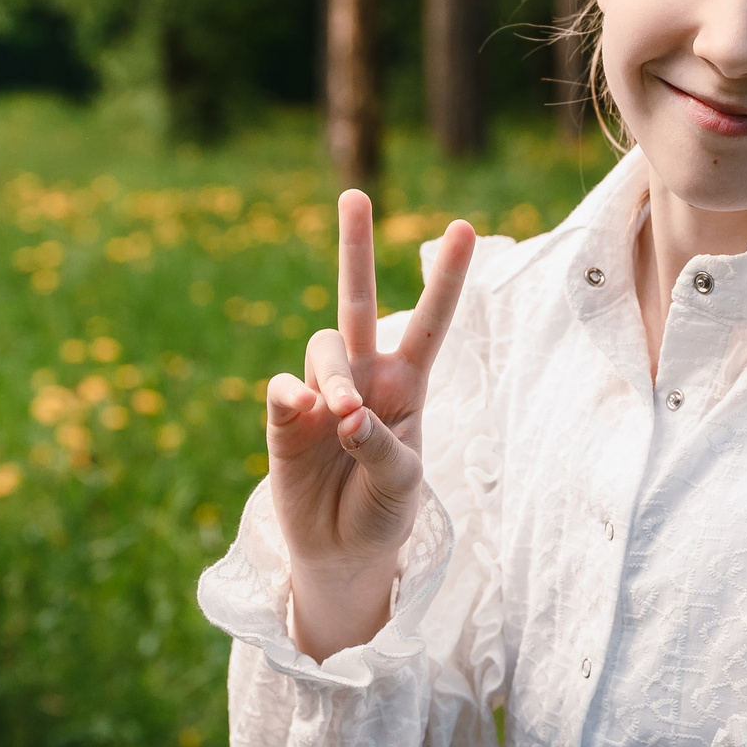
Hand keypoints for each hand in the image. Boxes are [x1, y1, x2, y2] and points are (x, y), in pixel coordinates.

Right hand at [266, 191, 474, 660]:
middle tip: (354, 194)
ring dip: (335, 375)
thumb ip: (378, 446)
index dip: (445, 278)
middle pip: (357, 300)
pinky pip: (284, 389)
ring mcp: (321, 393)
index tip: (462, 227)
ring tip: (341, 414)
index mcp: (406, 385)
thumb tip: (337, 410)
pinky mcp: (284, 419)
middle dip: (355, 247)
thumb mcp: (401, 485)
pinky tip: (303, 411)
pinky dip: (295, 397)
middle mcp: (364, 377)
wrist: (341, 551)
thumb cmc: (384, 510)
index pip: (429, 323)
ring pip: (324, 348)